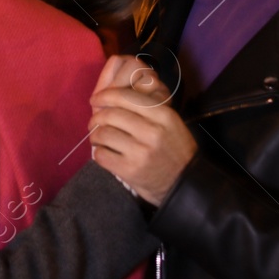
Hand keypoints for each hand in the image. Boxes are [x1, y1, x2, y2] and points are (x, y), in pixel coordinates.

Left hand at [88, 58, 196, 206]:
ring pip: (104, 134)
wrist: (184, 183)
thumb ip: (148, 108)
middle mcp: (152, 132)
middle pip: (112, 114)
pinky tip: (104, 152)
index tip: (96, 98)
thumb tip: (115, 94)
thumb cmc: (174, 149)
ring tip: (97, 138)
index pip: (127, 97)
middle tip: (94, 122)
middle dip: (97, 117)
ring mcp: (140, 152)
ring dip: (95, 135)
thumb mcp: (170, 123)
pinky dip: (98, 152)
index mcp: (163, 116)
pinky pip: (102, 155)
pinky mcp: (130, 170)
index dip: (107, 95)